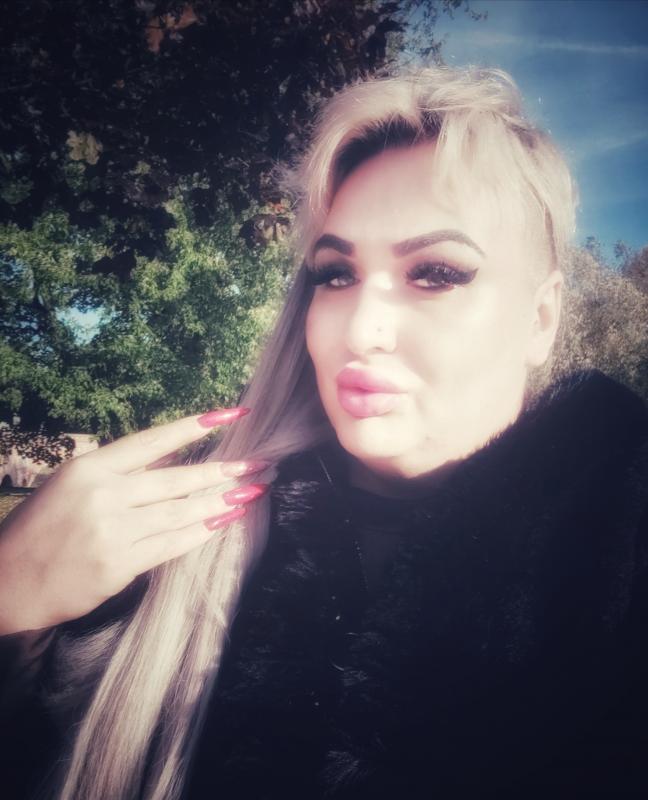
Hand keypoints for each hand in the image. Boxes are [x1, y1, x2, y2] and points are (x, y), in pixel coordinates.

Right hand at [0, 407, 269, 634]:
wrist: (4, 581)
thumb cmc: (40, 530)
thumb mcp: (71, 485)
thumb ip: (119, 474)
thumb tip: (174, 465)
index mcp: (90, 466)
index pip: (154, 440)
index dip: (196, 426)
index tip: (232, 413)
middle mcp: (103, 494)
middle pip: (178, 479)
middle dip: (225, 470)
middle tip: (260, 463)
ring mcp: (112, 531)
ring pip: (181, 512)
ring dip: (222, 502)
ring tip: (253, 492)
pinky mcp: (118, 564)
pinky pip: (171, 545)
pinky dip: (201, 532)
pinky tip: (224, 521)